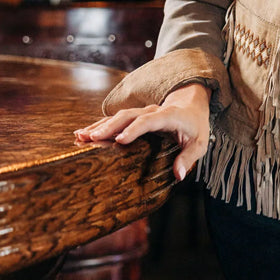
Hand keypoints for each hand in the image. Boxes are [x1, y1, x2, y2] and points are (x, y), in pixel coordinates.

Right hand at [74, 82, 211, 181]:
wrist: (191, 104)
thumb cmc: (196, 126)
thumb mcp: (199, 143)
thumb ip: (188, 158)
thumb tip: (178, 175)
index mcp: (169, 116)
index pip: (149, 121)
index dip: (134, 129)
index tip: (119, 140)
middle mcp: (153, 111)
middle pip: (129, 116)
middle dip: (109, 126)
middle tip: (91, 138)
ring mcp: (143, 112)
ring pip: (119, 116)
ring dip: (100, 125)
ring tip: (80, 135)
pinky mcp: (136, 116)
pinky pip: (117, 119)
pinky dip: (100, 124)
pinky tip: (85, 132)